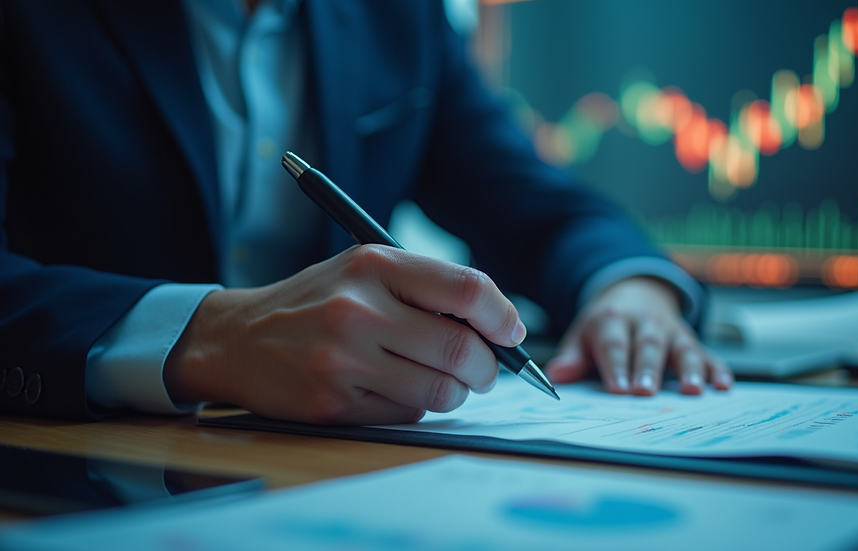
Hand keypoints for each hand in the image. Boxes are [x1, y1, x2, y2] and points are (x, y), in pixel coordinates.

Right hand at [163, 245, 525, 424]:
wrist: (237, 338)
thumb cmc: (317, 300)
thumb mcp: (365, 269)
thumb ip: (428, 288)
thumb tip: (501, 329)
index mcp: (374, 264)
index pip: (466, 289)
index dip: (503, 317)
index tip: (512, 334)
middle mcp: (358, 309)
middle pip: (461, 350)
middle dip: (487, 368)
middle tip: (484, 369)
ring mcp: (343, 360)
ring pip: (441, 391)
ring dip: (454, 391)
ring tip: (439, 378)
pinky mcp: (332, 403)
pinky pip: (406, 414)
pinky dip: (414, 406)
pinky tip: (391, 388)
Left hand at [545, 277, 731, 394]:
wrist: (635, 292)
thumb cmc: (607, 324)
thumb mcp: (584, 334)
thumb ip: (573, 356)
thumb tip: (557, 375)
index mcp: (614, 319)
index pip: (614, 344)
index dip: (615, 366)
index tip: (616, 389)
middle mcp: (645, 322)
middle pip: (648, 346)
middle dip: (648, 368)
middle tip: (646, 392)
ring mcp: (671, 331)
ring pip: (681, 348)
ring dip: (689, 369)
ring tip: (692, 390)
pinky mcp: (691, 340)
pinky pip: (707, 354)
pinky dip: (717, 369)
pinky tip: (723, 385)